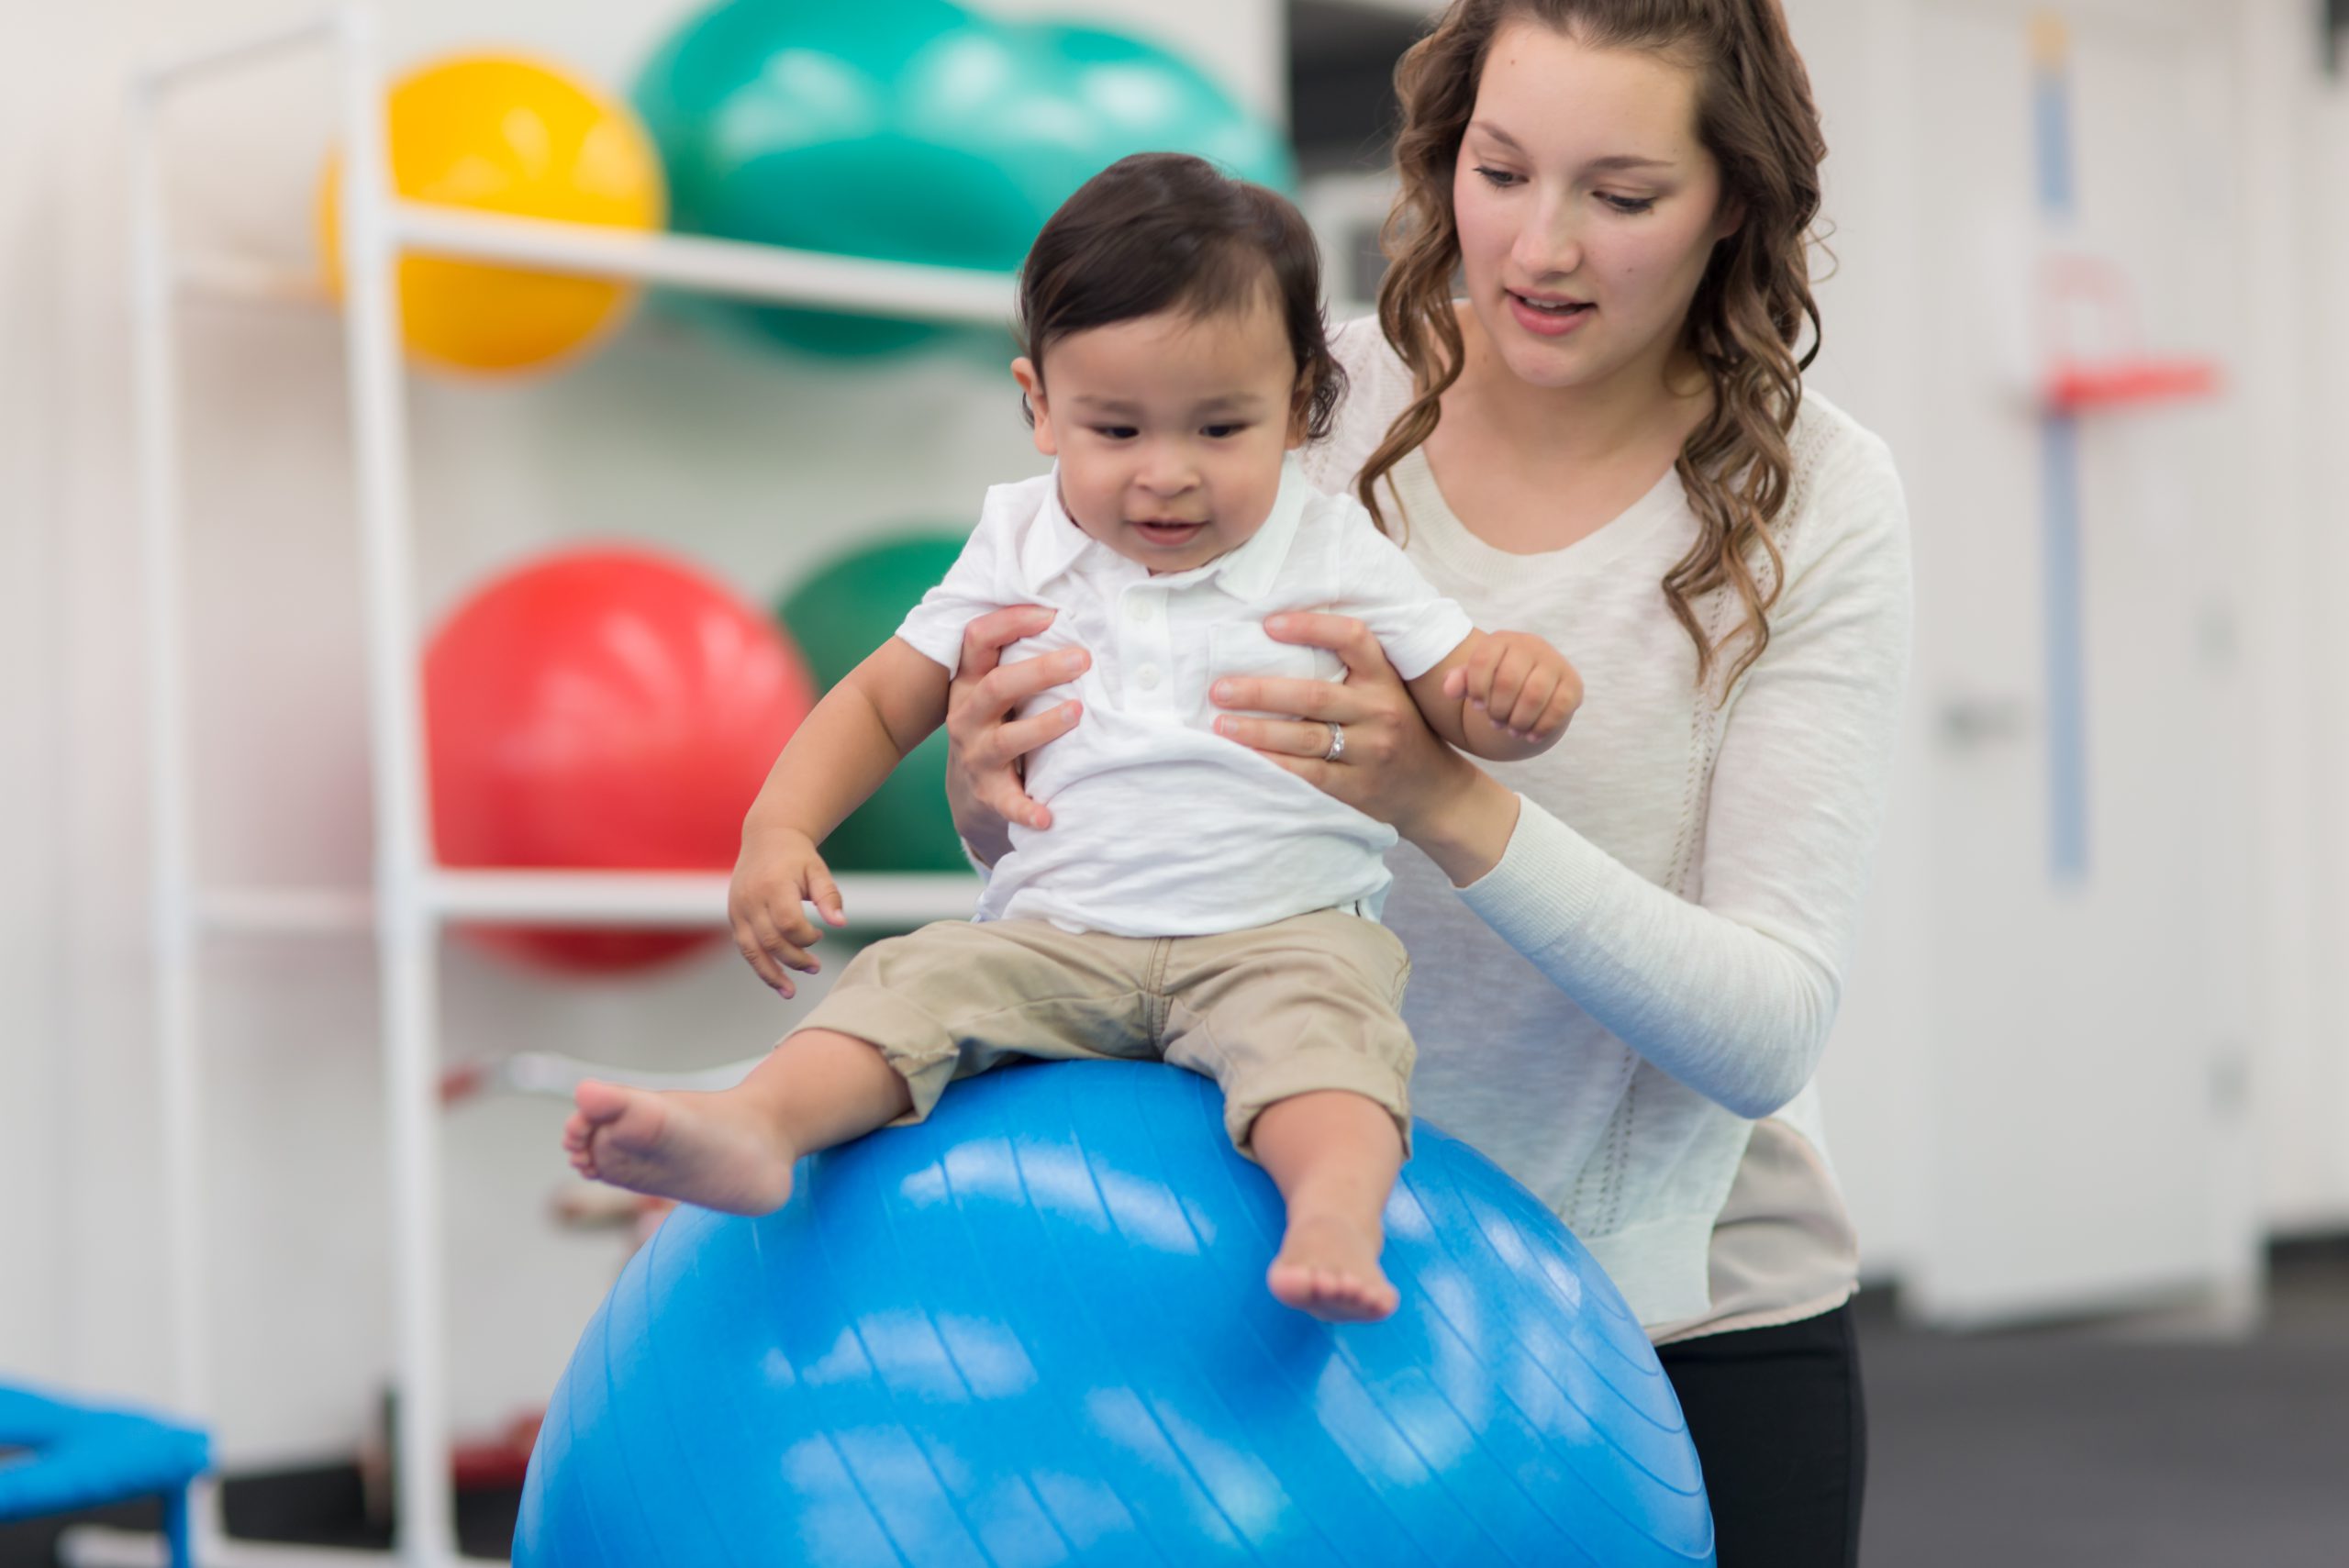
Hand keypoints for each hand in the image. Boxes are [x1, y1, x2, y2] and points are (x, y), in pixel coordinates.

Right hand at [727, 828, 844, 998]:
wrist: (766, 838)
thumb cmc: (797, 857)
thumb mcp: (818, 870)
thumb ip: (830, 896)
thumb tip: (841, 923)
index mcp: (773, 885)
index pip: (788, 923)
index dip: (806, 938)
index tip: (821, 936)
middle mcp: (751, 899)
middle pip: (770, 941)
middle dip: (794, 959)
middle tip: (816, 967)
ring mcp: (738, 909)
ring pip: (751, 951)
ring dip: (771, 974)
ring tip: (790, 991)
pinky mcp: (734, 916)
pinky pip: (744, 947)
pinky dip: (759, 965)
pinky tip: (776, 980)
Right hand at [944, 605, 1087, 862]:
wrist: (969, 789)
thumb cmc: (996, 723)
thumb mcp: (993, 688)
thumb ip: (1018, 657)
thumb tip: (1074, 614)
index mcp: (969, 681)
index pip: (978, 639)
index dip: (1010, 622)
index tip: (1052, 614)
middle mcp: (967, 715)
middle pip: (997, 686)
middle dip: (1040, 670)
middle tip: (1083, 659)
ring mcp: (976, 755)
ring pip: (1005, 739)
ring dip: (1043, 726)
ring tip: (1079, 712)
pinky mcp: (988, 793)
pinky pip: (1007, 803)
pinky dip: (1026, 810)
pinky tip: (1047, 817)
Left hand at [1208, 612, 1474, 839]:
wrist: (1432, 790)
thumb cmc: (1396, 729)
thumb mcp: (1386, 690)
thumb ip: (1348, 668)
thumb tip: (1275, 638)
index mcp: (1384, 679)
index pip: (1352, 639)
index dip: (1311, 627)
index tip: (1268, 624)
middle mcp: (1381, 712)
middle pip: (1314, 696)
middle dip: (1261, 692)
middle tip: (1220, 689)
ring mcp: (1370, 752)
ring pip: (1305, 739)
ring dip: (1257, 733)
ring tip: (1221, 726)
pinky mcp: (1357, 788)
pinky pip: (1308, 776)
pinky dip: (1274, 767)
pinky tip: (1246, 760)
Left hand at [1445, 630, 1581, 742]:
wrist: (1534, 681)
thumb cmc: (1498, 680)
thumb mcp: (1476, 677)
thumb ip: (1459, 681)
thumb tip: (1449, 688)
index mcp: (1502, 640)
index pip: (1482, 661)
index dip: (1476, 689)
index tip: (1478, 706)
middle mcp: (1531, 646)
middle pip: (1508, 681)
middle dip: (1498, 710)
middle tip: (1496, 723)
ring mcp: (1555, 663)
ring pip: (1534, 695)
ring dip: (1519, 720)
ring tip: (1511, 730)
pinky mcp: (1573, 683)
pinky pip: (1559, 707)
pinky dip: (1542, 726)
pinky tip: (1530, 735)